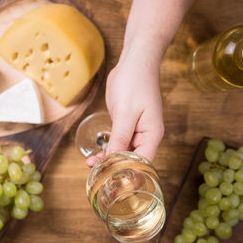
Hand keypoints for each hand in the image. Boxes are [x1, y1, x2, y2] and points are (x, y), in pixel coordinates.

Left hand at [86, 51, 163, 166]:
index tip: (111, 180)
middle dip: (115, 168)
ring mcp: (135, 130)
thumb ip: (120, 137)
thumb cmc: (135, 82)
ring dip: (108, 159)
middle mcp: (145, 135)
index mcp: (152, 134)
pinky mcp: (125, 124)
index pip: (143, 162)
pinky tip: (95, 155)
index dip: (128, 173)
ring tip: (90, 165)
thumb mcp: (126, 112)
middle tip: (96, 175)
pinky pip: (117, 141)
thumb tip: (114, 159)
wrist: (133, 62)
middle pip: (132, 159)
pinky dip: (107, 149)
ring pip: (122, 151)